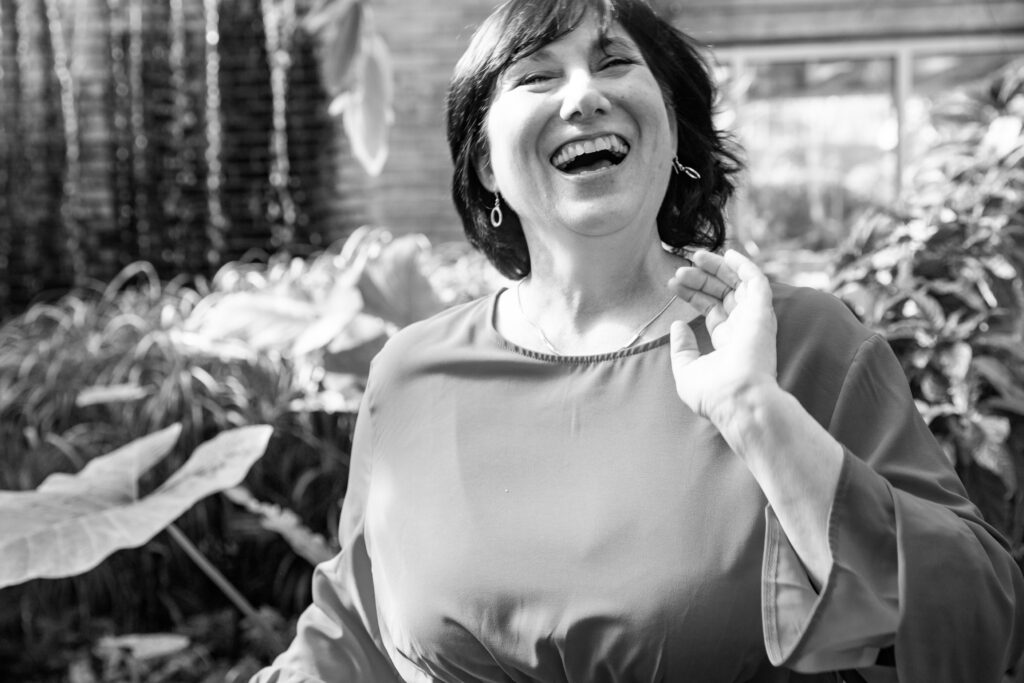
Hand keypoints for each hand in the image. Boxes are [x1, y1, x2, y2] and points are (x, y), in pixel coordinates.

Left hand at [667, 249, 777, 423]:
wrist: (736, 399)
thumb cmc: (713, 393)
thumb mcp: (686, 371)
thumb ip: (682, 347)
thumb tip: (677, 325)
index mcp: (727, 342)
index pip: (711, 309)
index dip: (692, 294)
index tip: (672, 285)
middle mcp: (743, 328)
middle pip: (722, 294)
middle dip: (701, 279)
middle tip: (680, 270)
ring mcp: (753, 319)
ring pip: (737, 284)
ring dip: (718, 268)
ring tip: (695, 256)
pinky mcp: (762, 312)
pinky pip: (757, 281)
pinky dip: (744, 265)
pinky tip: (728, 253)